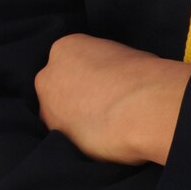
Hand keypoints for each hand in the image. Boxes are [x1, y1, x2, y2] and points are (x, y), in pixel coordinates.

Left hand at [35, 33, 190, 165]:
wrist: (143, 107)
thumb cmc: (143, 78)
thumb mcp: (122, 57)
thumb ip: (105, 68)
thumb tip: (111, 81)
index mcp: (65, 48)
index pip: (69, 64)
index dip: (89, 79)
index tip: (104, 89)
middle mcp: (48, 73)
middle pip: (57, 88)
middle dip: (76, 98)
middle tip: (102, 109)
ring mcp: (47, 105)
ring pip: (58, 114)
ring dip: (75, 121)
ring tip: (105, 128)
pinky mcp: (55, 135)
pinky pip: (66, 139)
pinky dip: (81, 141)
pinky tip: (102, 141)